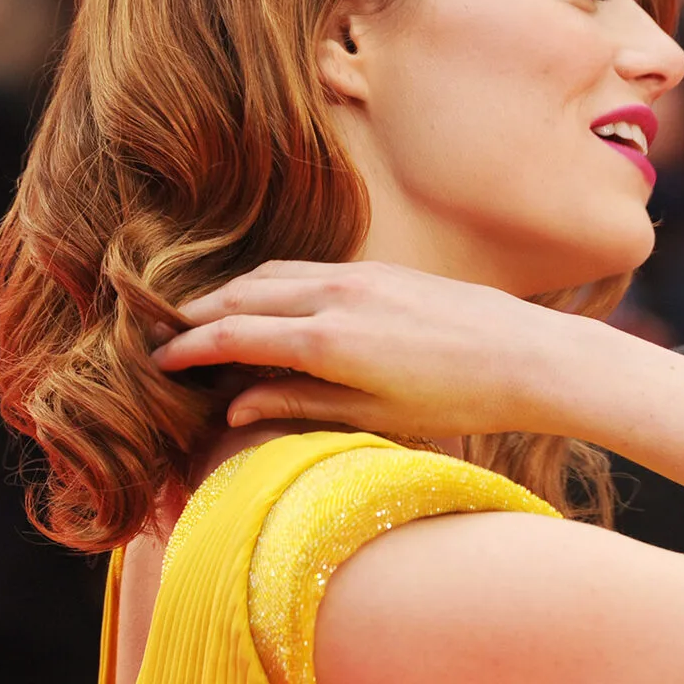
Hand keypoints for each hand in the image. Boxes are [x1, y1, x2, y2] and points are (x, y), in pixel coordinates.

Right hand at [153, 260, 599, 437]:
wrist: (528, 356)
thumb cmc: (459, 400)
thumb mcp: (375, 414)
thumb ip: (300, 403)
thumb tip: (234, 404)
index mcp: (329, 340)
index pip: (233, 336)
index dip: (186, 349)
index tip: (155, 362)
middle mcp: (338, 296)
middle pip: (243, 294)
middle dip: (197, 314)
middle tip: (164, 336)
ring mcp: (362, 276)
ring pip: (274, 274)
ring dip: (234, 292)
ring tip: (207, 318)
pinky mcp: (383, 269)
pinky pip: (309, 269)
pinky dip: (274, 283)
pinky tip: (271, 303)